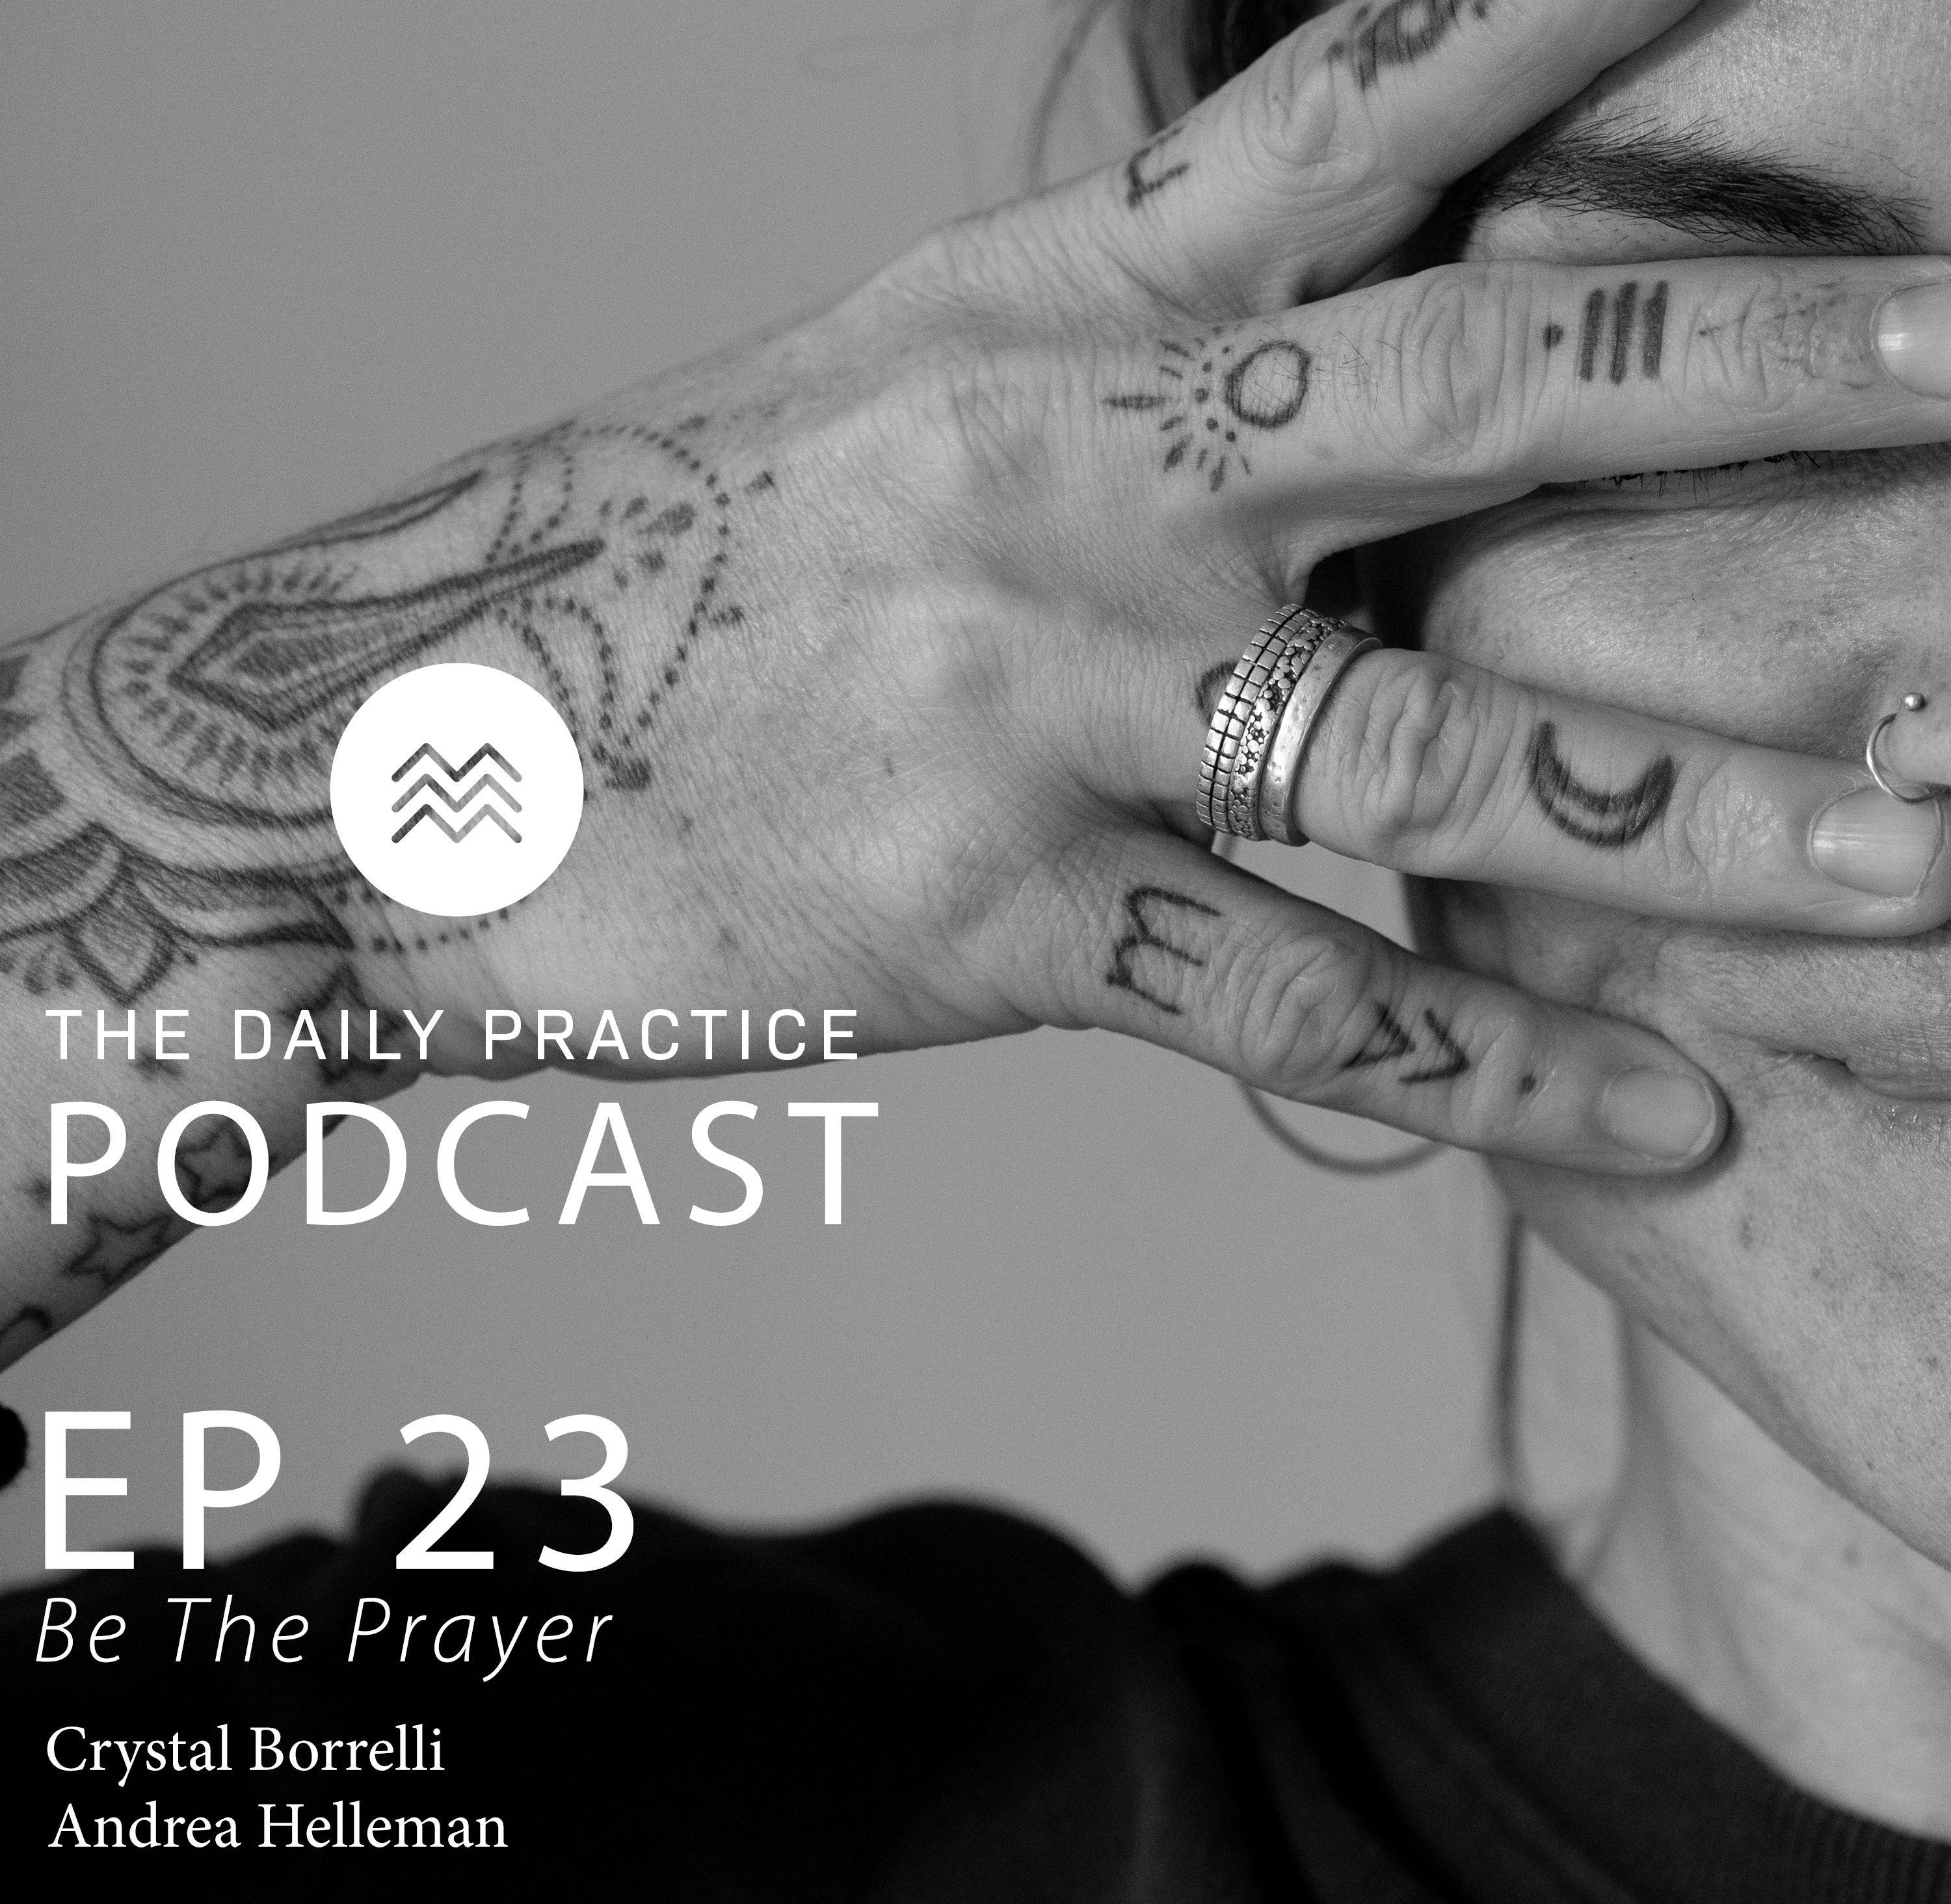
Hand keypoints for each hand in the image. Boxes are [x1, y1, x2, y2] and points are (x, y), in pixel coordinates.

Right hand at [15, 0, 1950, 1219]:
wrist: (414, 766)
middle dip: (1763, 370)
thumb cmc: (674, 581)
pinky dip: (1493, 1077)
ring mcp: (1036, 698)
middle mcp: (1069, 473)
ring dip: (1708, 812)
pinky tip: (1659, 1125)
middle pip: (1475, 392)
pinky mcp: (993, 914)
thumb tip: (1324, 348)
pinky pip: (1301, 1006)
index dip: (1589, 5)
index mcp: (1044, 317)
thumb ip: (1115, 366)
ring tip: (1931, 854)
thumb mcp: (896, 404)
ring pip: (1433, 756)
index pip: (1363, 102)